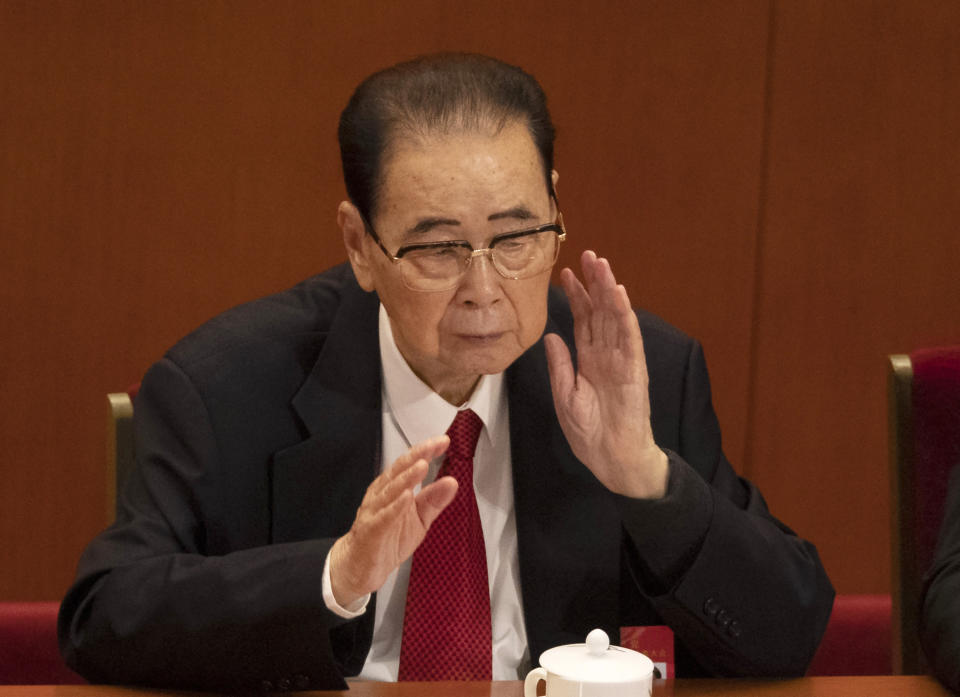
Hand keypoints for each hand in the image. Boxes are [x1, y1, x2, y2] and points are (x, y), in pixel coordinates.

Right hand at [329, 436, 456, 606]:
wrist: (363, 567)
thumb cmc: (389, 538)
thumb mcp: (419, 519)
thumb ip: (434, 500)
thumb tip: (452, 482)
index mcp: (393, 488)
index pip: (410, 464)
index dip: (425, 451)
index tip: (444, 441)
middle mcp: (382, 494)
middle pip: (399, 471)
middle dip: (417, 456)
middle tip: (435, 445)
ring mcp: (374, 511)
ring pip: (390, 490)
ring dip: (406, 478)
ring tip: (422, 465)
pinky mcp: (371, 530)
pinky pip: (383, 517)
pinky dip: (395, 507)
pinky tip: (406, 497)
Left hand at [544, 250, 667, 498]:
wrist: (610, 457)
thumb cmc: (589, 432)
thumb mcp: (564, 395)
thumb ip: (559, 364)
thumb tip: (550, 335)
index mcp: (588, 360)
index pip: (583, 321)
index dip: (576, 297)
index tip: (566, 273)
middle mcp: (605, 354)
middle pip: (599, 311)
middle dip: (594, 283)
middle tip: (589, 255)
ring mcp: (621, 359)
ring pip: (615, 317)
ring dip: (609, 290)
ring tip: (602, 265)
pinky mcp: (634, 369)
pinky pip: (629, 338)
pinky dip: (625, 315)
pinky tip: (619, 295)